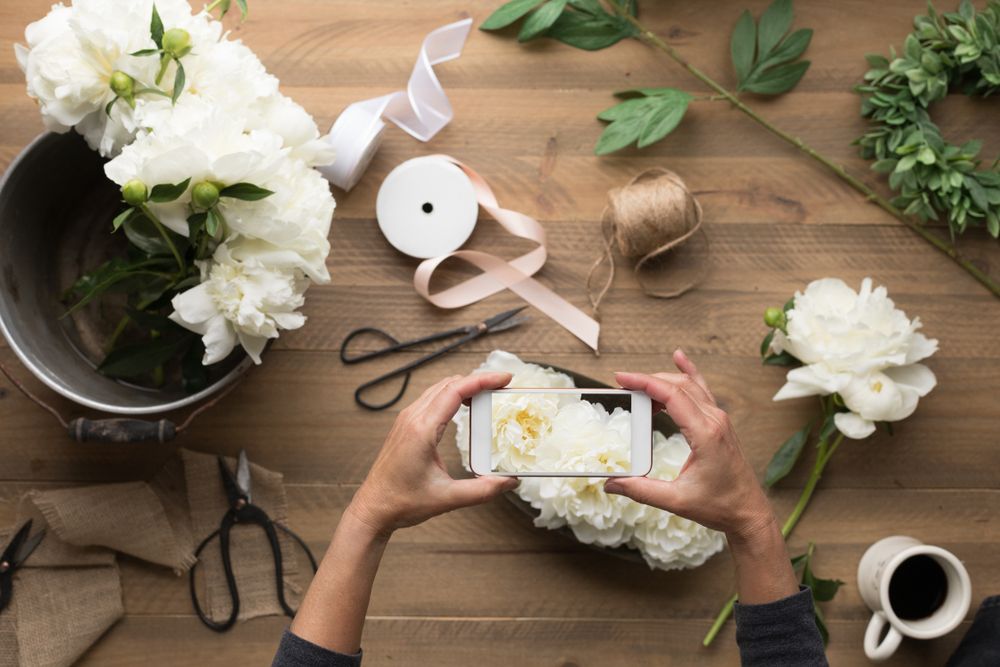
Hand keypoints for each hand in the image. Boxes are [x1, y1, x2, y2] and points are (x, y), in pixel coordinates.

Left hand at [348, 372, 517, 536]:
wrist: (373, 508)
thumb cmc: (401, 502)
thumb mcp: (447, 498)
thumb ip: (482, 490)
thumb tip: (509, 482)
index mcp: (421, 430)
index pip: (456, 390)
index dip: (483, 380)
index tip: (505, 378)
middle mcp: (412, 419)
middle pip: (449, 383)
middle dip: (478, 380)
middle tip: (502, 386)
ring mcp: (406, 420)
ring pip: (439, 389)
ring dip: (464, 386)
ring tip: (488, 393)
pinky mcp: (405, 426)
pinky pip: (431, 399)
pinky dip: (452, 395)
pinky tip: (464, 406)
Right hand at [604, 349, 774, 542]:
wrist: (748, 512)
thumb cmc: (720, 506)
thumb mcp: (676, 501)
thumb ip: (640, 491)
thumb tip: (611, 484)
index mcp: (706, 434)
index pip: (672, 395)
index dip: (644, 383)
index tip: (621, 378)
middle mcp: (715, 421)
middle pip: (678, 385)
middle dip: (648, 380)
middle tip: (622, 383)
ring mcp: (720, 420)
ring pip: (689, 385)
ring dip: (662, 380)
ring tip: (637, 385)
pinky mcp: (719, 423)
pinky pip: (702, 391)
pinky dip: (688, 374)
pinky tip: (679, 359)